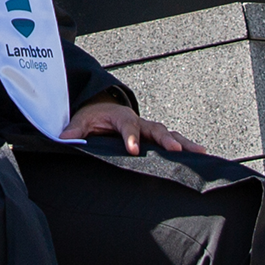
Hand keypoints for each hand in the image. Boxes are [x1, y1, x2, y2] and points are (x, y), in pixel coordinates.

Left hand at [62, 101, 193, 155]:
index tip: (133, 149)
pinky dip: (187, 147)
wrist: (103, 107)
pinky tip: (202, 157)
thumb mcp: (81, 120)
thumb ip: (75, 129)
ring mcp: (150, 130)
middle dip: (167, 139)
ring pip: (170, 134)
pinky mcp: (155, 137)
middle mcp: (139, 122)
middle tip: (176, 149)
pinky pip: (173, 141)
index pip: (128, 127)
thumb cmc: (93, 116)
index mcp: (121, 117)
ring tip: (200, 152)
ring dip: (184, 143)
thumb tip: (63, 139)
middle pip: (156, 129)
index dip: (131, 137)